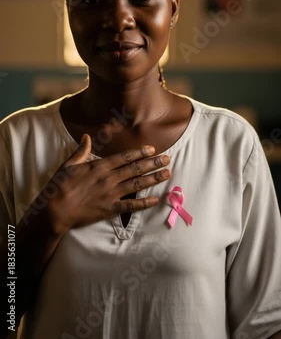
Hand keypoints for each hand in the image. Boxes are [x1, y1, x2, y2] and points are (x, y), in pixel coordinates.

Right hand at [46, 134, 170, 233]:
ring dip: (153, 179)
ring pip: (137, 184)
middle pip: (135, 168)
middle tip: (167, 159)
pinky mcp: (110, 209)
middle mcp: (109, 178)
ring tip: (167, 174)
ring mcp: (111, 194)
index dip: (140, 152)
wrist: (56, 209)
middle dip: (153, 163)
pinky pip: (131, 206)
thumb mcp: (69, 164)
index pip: (125, 157)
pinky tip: (155, 199)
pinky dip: (144, 203)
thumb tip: (86, 136)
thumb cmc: (60, 186)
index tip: (152, 149)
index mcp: (100, 166)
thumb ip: (81, 150)